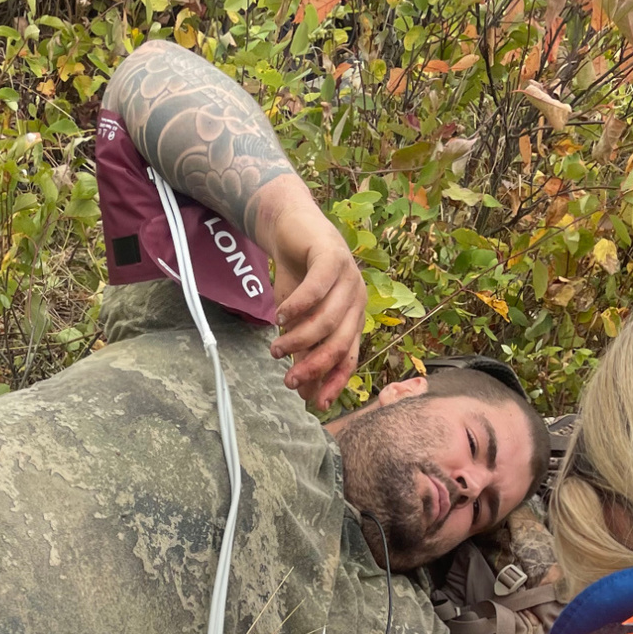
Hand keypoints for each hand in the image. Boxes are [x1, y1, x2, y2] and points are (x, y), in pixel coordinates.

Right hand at [258, 182, 365, 409]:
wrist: (290, 228)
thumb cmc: (296, 277)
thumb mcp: (297, 322)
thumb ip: (303, 352)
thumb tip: (301, 390)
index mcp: (353, 318)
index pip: (349, 357)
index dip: (335, 382)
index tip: (316, 404)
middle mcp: (356, 299)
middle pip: (339, 342)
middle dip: (314, 366)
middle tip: (289, 380)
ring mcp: (348, 276)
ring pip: (327, 319)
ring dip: (299, 339)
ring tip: (276, 349)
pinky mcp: (332, 256)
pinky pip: (316, 288)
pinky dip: (298, 306)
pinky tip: (279, 316)